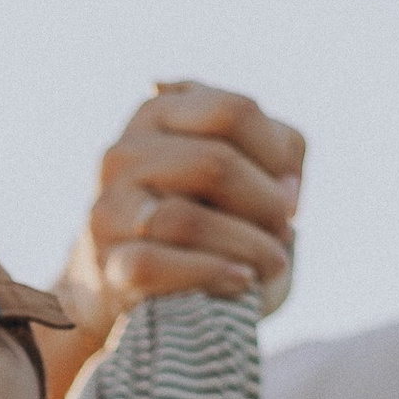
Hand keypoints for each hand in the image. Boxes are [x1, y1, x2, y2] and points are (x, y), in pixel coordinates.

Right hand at [58, 84, 305, 354]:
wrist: (130, 286)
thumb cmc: (203, 220)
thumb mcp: (241, 170)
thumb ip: (277, 151)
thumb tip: (287, 190)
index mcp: (159, 113)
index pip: (233, 113)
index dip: (275, 155)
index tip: (290, 194)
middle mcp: (124, 154)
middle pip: (214, 164)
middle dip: (264, 203)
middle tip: (283, 231)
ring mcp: (110, 209)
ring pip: (187, 219)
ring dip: (247, 245)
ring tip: (273, 263)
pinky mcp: (108, 264)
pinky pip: (157, 265)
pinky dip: (210, 274)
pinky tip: (241, 281)